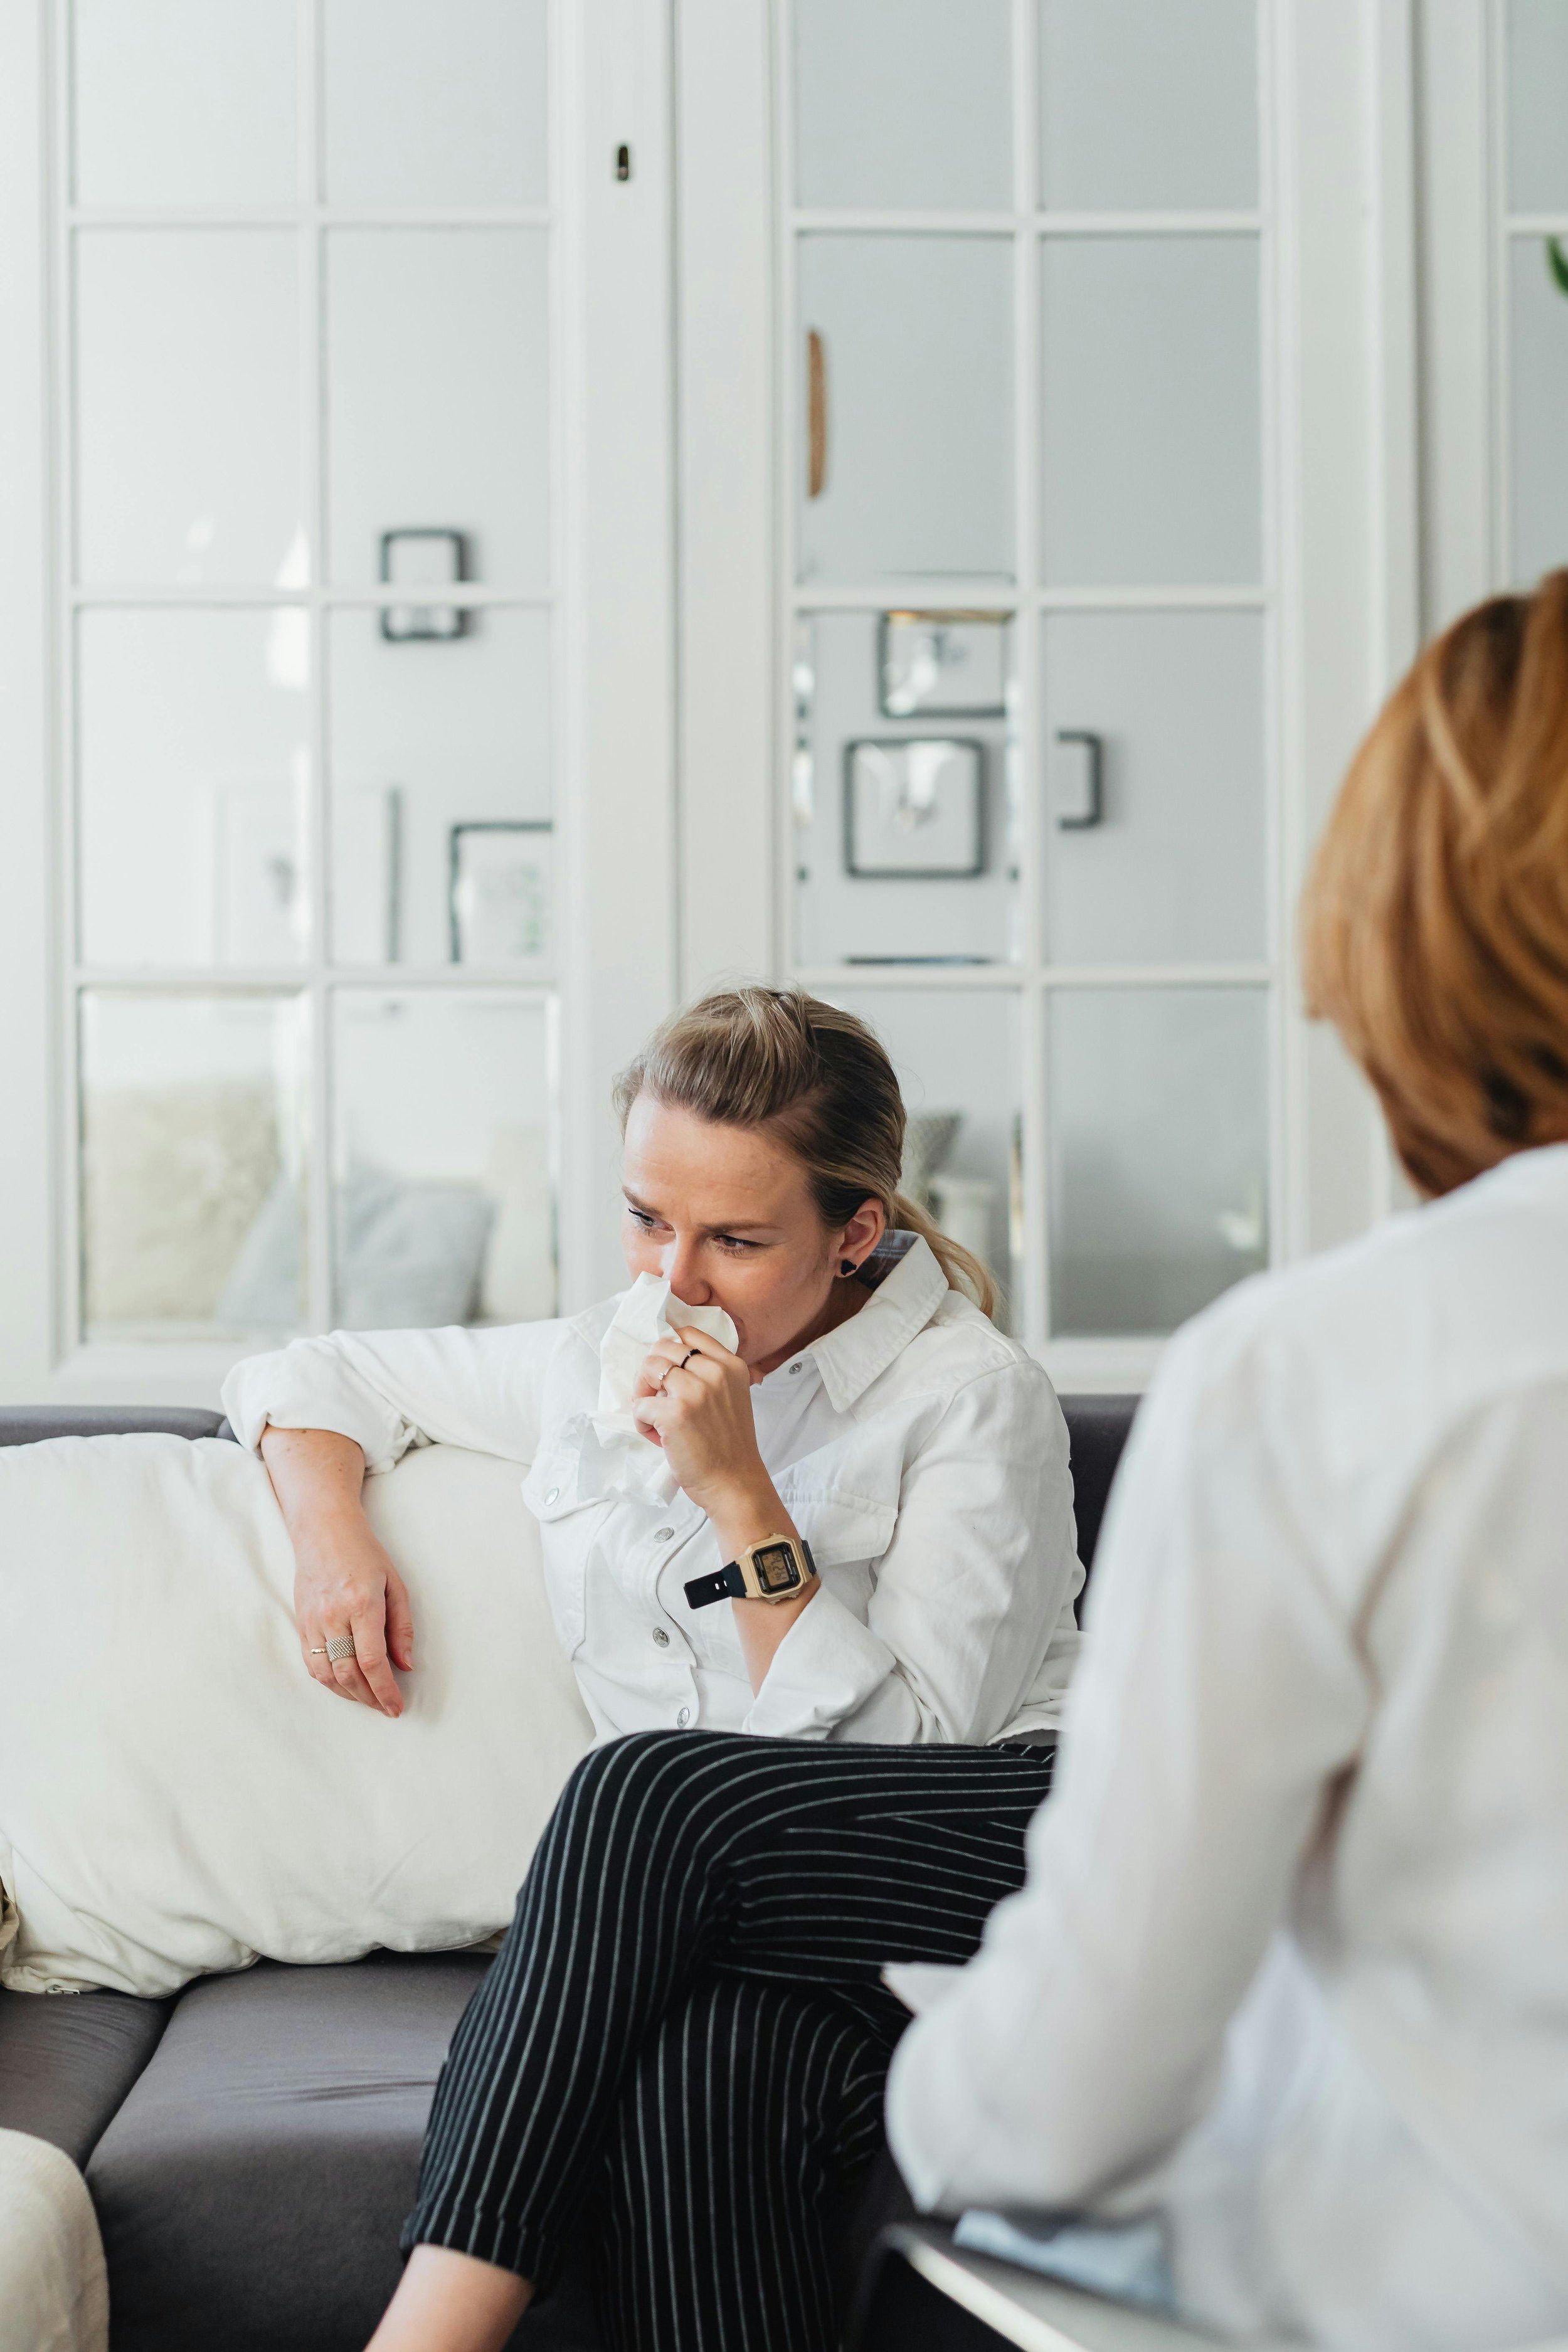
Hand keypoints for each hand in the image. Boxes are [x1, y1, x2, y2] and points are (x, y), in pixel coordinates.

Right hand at [293, 1513, 414, 1717]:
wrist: (323, 1532)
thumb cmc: (364, 1555)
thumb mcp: (394, 1584)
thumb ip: (402, 1628)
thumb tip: (406, 1666)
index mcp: (362, 1605)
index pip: (372, 1661)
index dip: (385, 1690)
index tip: (396, 1707)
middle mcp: (333, 1616)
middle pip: (349, 1674)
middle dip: (369, 1698)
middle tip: (386, 1708)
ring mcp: (312, 1622)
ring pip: (327, 1674)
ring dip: (349, 1695)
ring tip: (368, 1700)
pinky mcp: (300, 1624)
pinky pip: (311, 1664)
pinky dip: (329, 1681)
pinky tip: (345, 1685)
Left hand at [632, 1326, 770, 1518]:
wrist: (735, 1482)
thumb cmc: (729, 1445)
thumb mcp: (734, 1396)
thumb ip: (711, 1375)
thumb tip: (669, 1363)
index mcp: (731, 1365)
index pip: (688, 1333)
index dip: (669, 1349)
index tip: (665, 1371)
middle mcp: (714, 1372)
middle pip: (662, 1348)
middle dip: (652, 1373)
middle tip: (658, 1400)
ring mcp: (694, 1390)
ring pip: (647, 1368)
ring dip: (643, 1394)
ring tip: (655, 1418)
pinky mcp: (673, 1413)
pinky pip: (639, 1404)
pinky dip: (641, 1421)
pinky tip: (657, 1436)